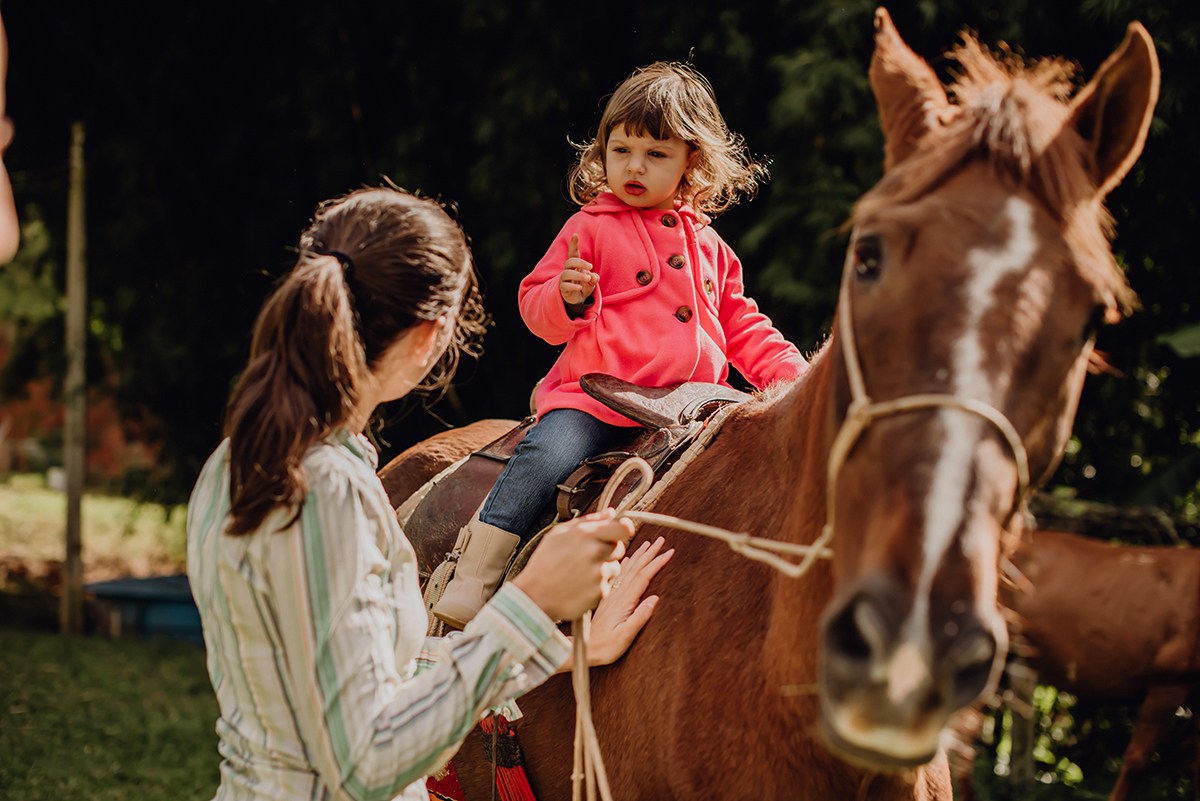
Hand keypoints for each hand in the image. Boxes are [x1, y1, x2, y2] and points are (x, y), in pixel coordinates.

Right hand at [511, 509, 629, 621]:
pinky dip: (597, 585)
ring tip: (581, 572)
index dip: (624, 529)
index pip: (624, 528)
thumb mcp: (559, 534)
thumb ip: (588, 521)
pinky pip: (607, 584)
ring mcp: (598, 573)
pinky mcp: (600, 592)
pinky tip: (580, 585)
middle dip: (609, 550)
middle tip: (590, 556)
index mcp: (585, 534)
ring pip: (615, 567)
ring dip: (603, 569)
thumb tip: (611, 512)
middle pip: (620, 547)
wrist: (534, 595)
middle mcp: (595, 552)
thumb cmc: (545, 562)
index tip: (620, 532)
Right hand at [559, 233, 596, 305]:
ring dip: (578, 275)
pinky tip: (580, 287)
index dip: (574, 244)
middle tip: (590, 267)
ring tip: (587, 279)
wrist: (579, 300)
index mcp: (576, 266)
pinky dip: (573, 286)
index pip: (573, 253)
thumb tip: (593, 277)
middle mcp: (568, 270)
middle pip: (570, 262)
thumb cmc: (585, 286)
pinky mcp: (563, 289)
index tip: (575, 234)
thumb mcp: (592, 281)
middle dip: (580, 263)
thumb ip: (594, 278)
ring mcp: (564, 279)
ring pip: (566, 273)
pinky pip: (565, 286)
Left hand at [587, 536, 673, 665]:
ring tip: (648, 543)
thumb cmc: (605, 647)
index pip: (644, 576)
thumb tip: (655, 599)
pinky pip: (618, 574)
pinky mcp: (607, 598)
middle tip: (662, 540)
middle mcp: (617, 594)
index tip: (670, 551)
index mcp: (624, 601)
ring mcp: (611, 594)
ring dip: (639, 555)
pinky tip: (627, 557)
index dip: (657, 562)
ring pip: (627, 568)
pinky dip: (625, 563)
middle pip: (636, 568)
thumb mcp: (625, 637)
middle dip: (650, 552)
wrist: (583, 650)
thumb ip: (640, 617)